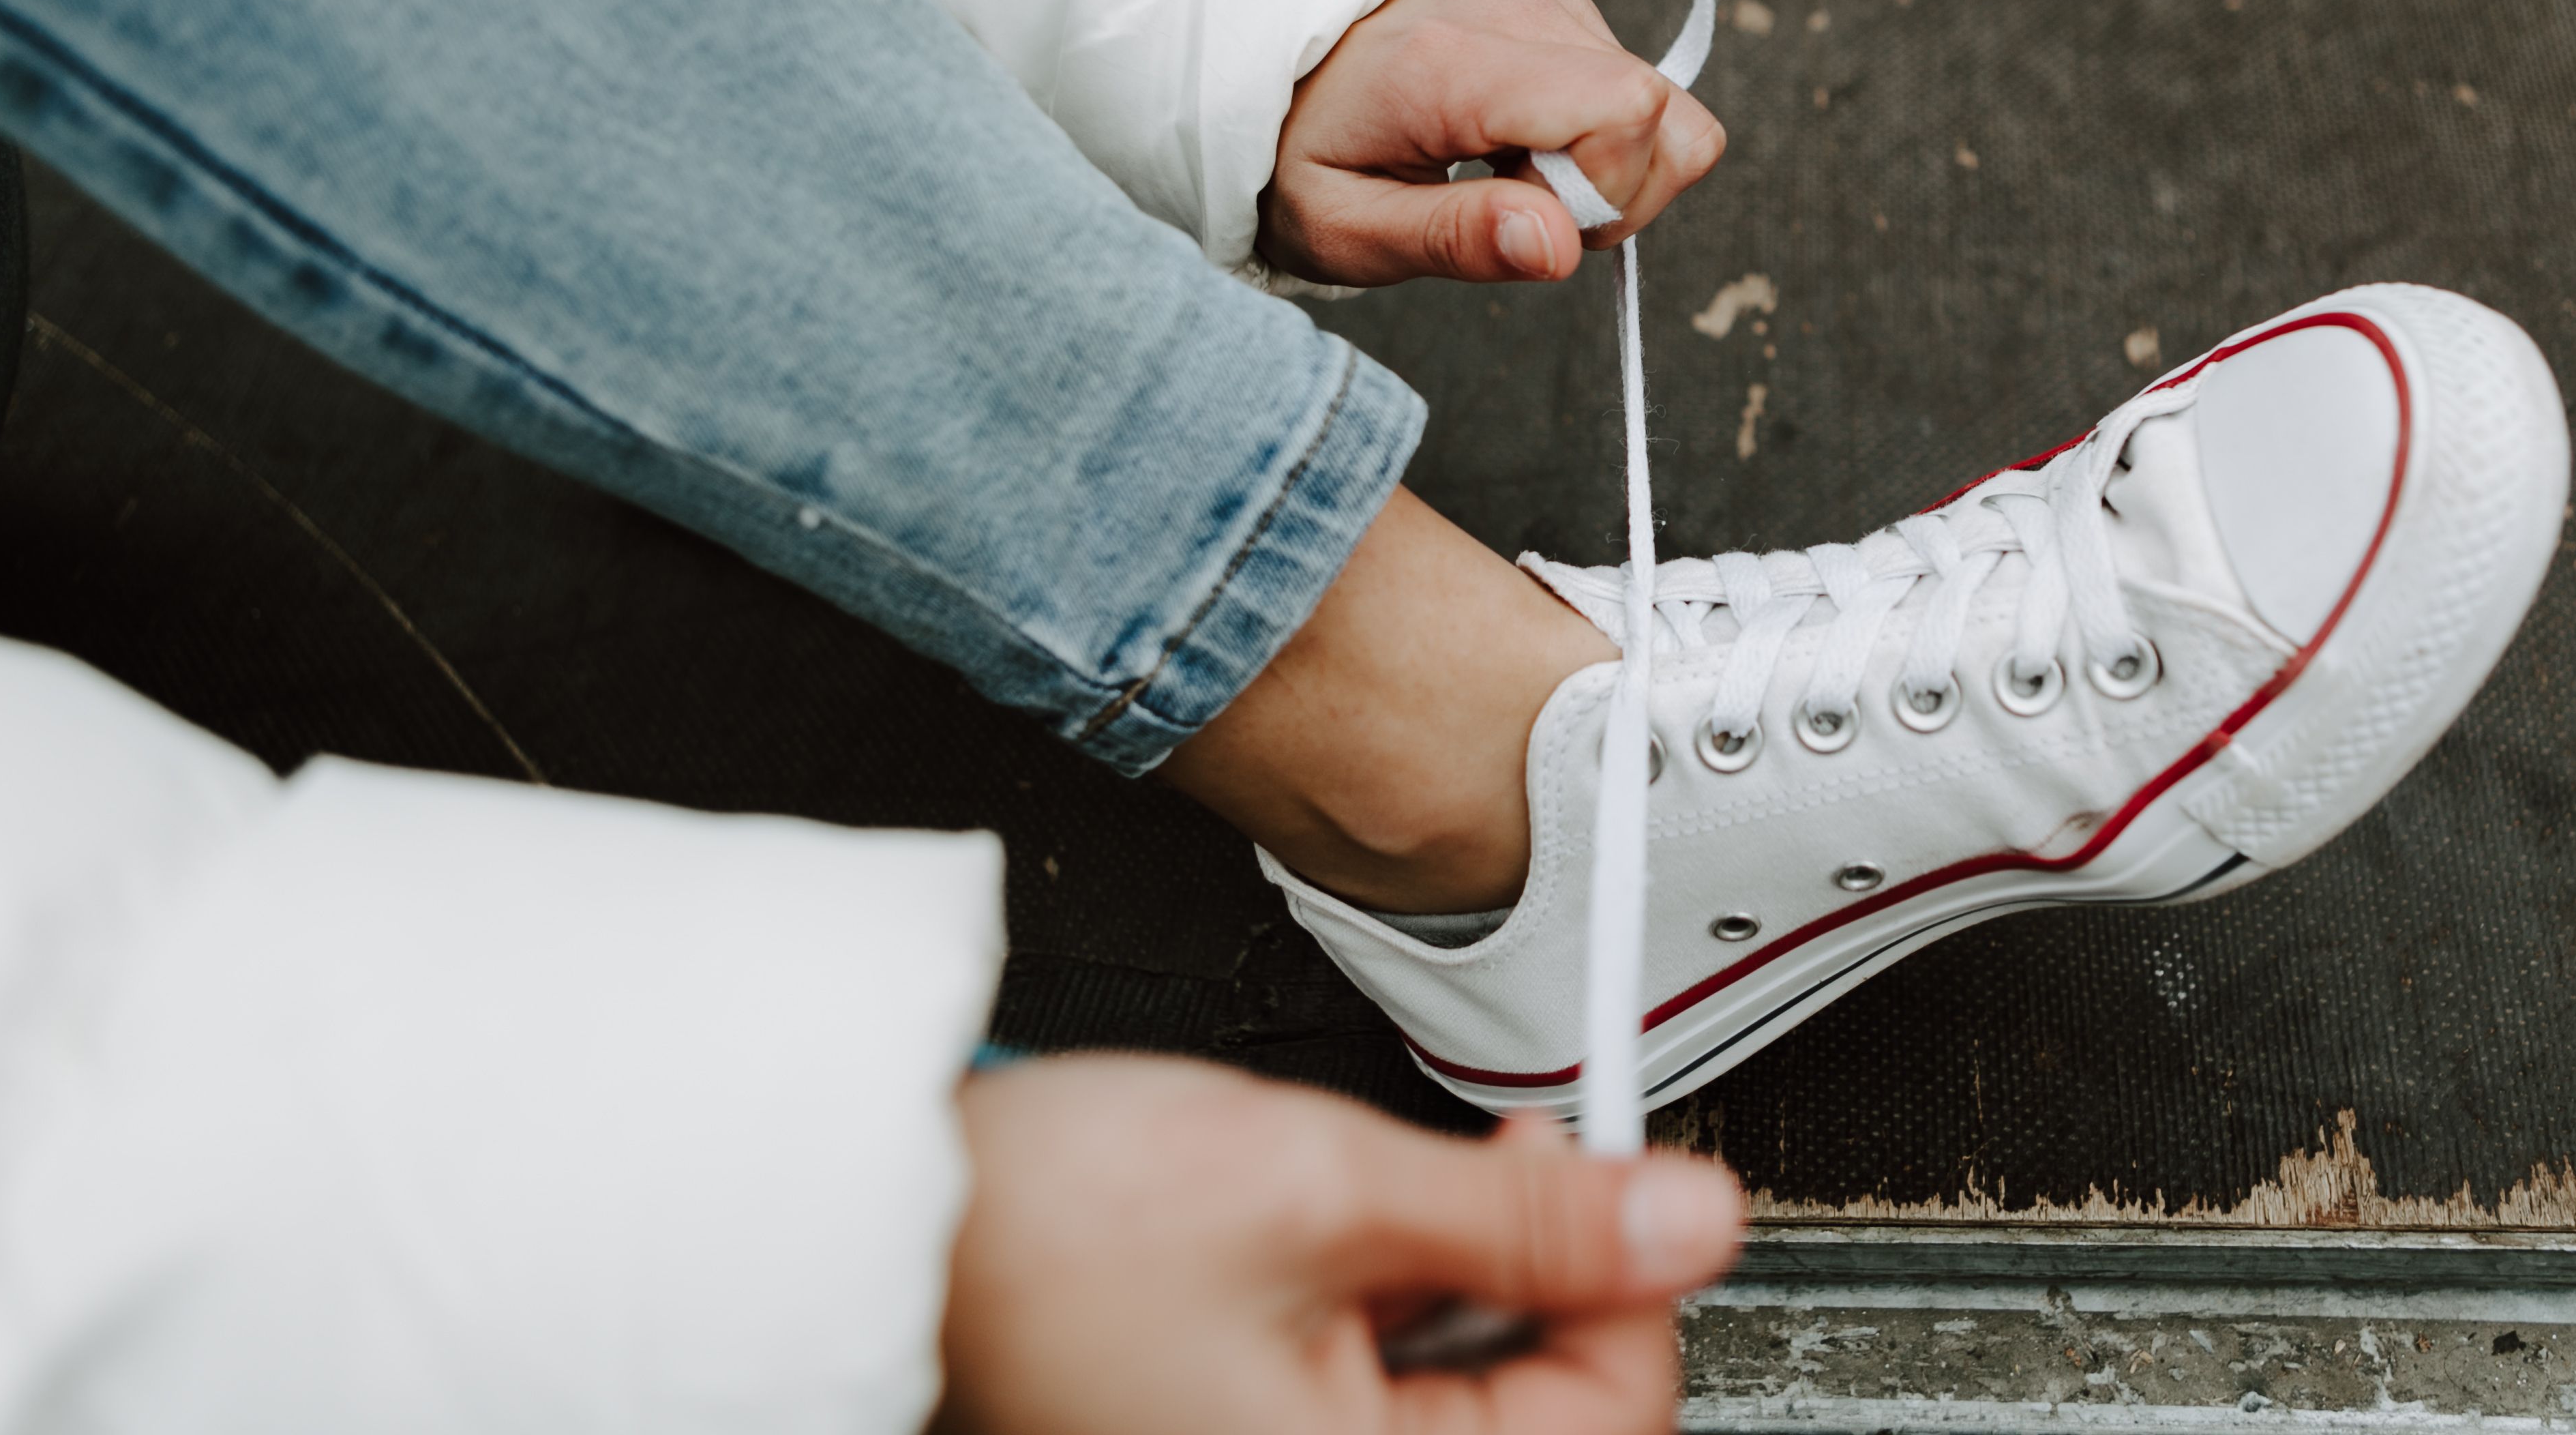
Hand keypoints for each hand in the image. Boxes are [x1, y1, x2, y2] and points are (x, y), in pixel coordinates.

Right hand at [935, 1053, 1744, 1434]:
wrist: (893, 1215)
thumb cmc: (1047, 1227)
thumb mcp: (1326, 1182)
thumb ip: (1530, 1216)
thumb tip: (1682, 1222)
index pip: (1609, 1420)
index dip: (1636, 1281)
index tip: (1631, 1180)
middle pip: (1545, 1417)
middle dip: (1541, 1281)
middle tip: (1498, 1166)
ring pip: (1471, 1398)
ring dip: (1462, 1290)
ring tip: (1369, 1204)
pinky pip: (1388, 1395)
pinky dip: (1395, 1309)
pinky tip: (1345, 1244)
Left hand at [1257, 0, 1726, 286]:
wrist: (1267, 79)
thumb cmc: (1303, 161)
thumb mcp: (1348, 232)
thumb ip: (1456, 240)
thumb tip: (1560, 247)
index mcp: (1453, 60)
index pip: (1624, 108)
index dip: (1606, 193)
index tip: (1527, 223)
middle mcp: (1509, 2)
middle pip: (1657, 110)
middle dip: (1612, 191)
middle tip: (1514, 206)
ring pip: (1656, 102)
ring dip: (1602, 165)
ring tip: (1506, 172)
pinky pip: (1629, 84)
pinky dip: (1591, 132)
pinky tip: (1514, 141)